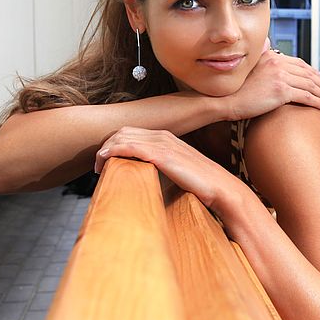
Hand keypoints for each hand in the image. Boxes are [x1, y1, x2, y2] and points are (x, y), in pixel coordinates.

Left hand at [94, 127, 249, 217]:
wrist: (221, 188)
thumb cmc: (201, 185)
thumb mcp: (178, 172)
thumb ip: (162, 169)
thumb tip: (144, 180)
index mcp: (167, 137)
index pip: (132, 132)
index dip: (115, 143)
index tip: (106, 160)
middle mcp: (164, 136)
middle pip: (124, 131)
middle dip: (106, 145)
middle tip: (98, 164)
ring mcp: (163, 144)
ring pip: (124, 137)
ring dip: (106, 149)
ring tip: (98, 165)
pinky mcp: (162, 155)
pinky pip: (130, 146)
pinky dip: (114, 150)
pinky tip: (105, 159)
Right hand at [226, 41, 319, 120]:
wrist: (227, 101)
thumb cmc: (236, 90)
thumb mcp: (249, 70)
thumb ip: (261, 61)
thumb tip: (267, 47)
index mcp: (272, 57)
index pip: (299, 63)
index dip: (312, 71)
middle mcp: (278, 64)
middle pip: (307, 73)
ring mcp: (280, 77)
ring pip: (310, 85)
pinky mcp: (281, 91)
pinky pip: (306, 96)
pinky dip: (317, 102)